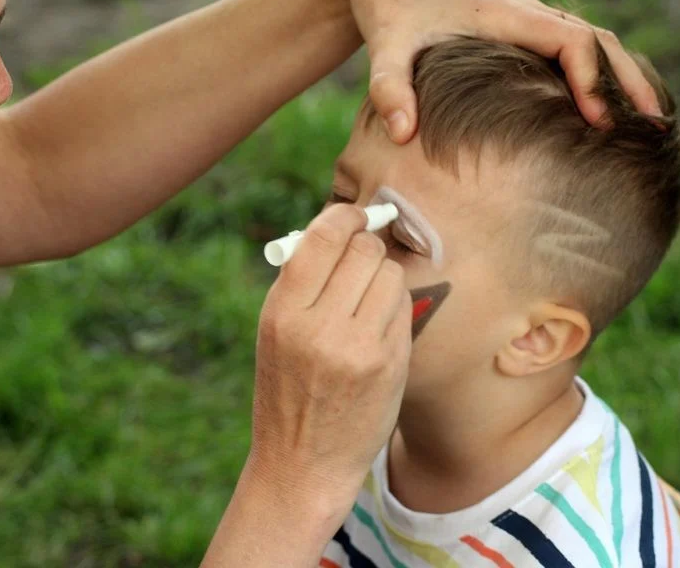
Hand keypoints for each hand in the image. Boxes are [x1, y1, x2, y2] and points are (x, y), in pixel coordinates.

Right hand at [246, 204, 411, 519]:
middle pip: (364, 250)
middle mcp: (318, 326)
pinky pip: (404, 307)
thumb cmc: (288, 391)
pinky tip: (379, 328)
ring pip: (390, 275)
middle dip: (367, 246)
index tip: (354, 215)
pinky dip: (395, 307)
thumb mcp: (275, 334)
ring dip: (384, 277)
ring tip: (367, 301)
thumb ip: (302, 283)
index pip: (323, 236)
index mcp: (282, 312)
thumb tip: (342, 228)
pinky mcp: (389, 365)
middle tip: (362, 259)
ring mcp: (358, 347)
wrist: (302, 464)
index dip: (345, 216)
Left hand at [319, 0, 660, 140]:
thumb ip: (389, 89)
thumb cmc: (387, 10)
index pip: (571, 40)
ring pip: (589, 40)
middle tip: (656, 126)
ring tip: (646, 121)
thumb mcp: (384, 49)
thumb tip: (403, 135)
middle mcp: (522, 11)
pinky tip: (602, 106)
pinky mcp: (516, 27)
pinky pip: (569, 46)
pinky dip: (595, 71)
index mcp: (502, 14)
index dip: (590, 79)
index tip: (599, 122)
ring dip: (619, 75)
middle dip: (628, 80)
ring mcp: (523, 17)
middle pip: (597, 39)